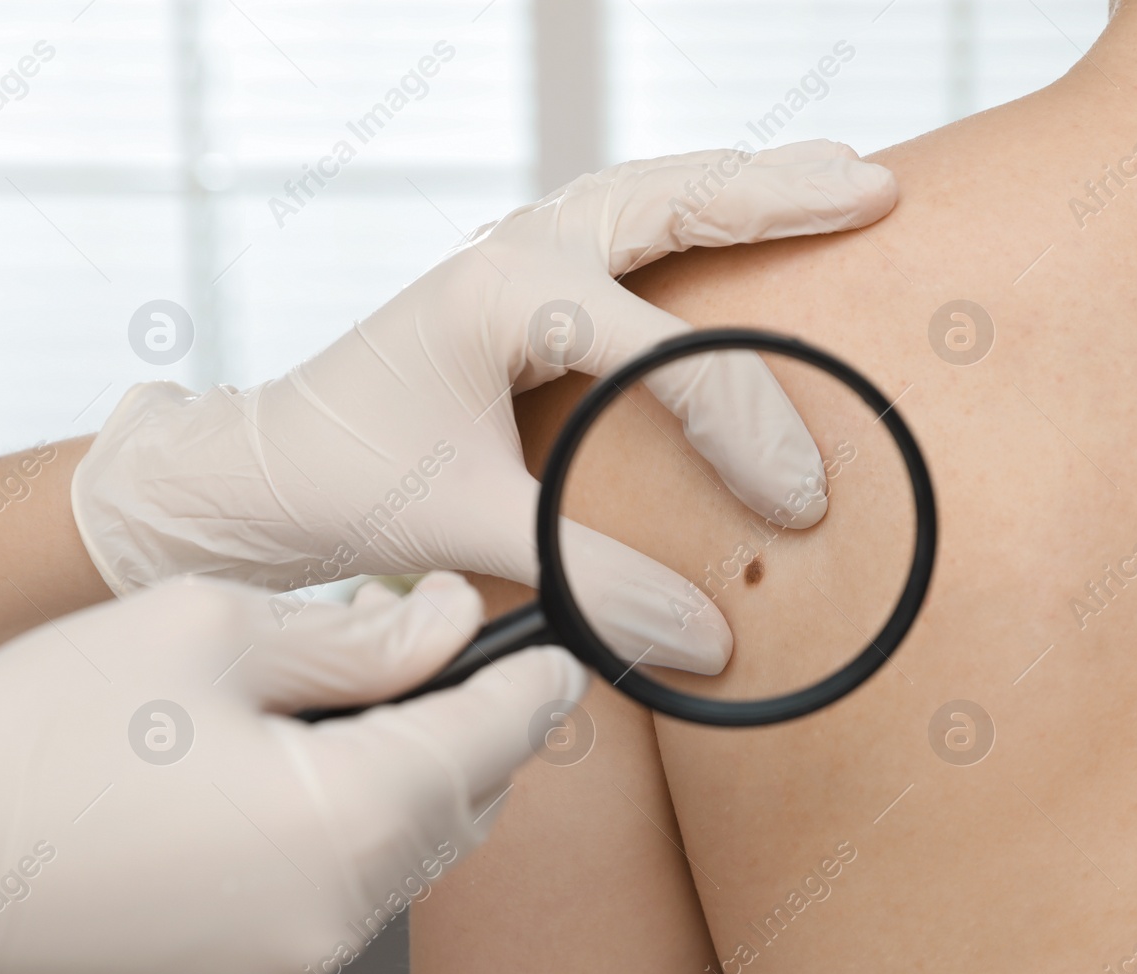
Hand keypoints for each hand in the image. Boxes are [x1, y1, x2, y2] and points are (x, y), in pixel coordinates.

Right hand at [0, 572, 583, 973]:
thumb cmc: (40, 739)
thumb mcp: (213, 632)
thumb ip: (360, 636)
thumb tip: (447, 624)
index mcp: (348, 817)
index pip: (494, 739)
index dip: (533, 686)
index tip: (555, 656)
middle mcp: (339, 910)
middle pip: (465, 802)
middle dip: (469, 726)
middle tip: (432, 656)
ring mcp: (295, 959)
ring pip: (412, 851)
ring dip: (412, 779)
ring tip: (346, 709)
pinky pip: (350, 896)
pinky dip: (355, 833)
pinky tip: (297, 777)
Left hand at [72, 140, 897, 672]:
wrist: (258, 472)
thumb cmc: (343, 485)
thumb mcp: (465, 529)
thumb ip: (586, 575)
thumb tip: (708, 636)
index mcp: (505, 295)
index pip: (665, 351)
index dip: (747, 427)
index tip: (801, 507)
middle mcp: (517, 252)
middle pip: (672, 201)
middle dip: (781, 198)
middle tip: (878, 189)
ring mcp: (518, 255)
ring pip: (656, 194)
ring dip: (748, 184)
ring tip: (846, 173)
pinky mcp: (522, 281)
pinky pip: (632, 227)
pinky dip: (701, 213)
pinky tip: (747, 216)